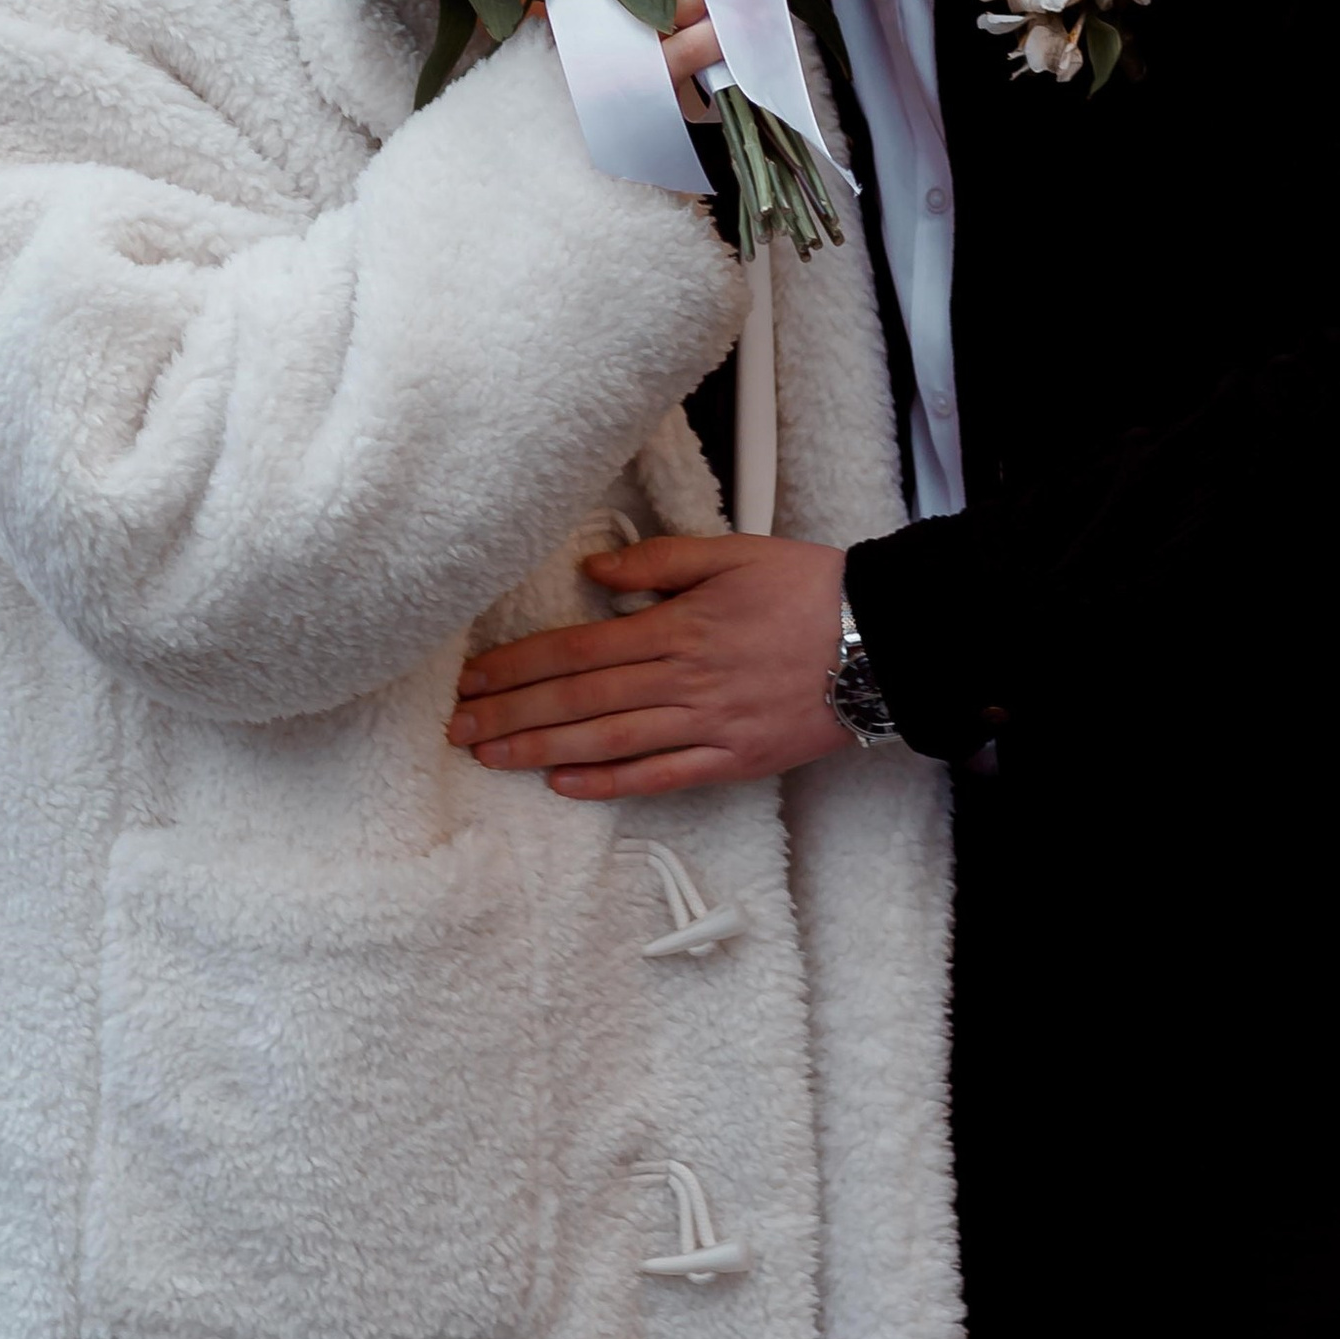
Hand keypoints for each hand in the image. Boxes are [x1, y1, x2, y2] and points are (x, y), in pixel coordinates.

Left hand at [449, 530, 852, 798]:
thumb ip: (658, 563)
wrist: (882, 639)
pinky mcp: (733, 759)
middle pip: (579, 700)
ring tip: (491, 756)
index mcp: (677, 625)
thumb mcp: (732, 552)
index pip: (577, 650)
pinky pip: (661, 776)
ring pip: (608, 743)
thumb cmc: (809, 588)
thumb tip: (593, 572)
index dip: (517, 666)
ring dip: (542, 750)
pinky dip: (610, 783)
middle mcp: (683, 679)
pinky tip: (565, 785)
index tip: (472, 678)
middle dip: (511, 713)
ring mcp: (708, 724)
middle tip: (457, 728)